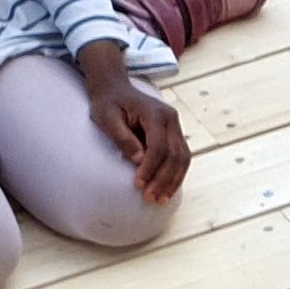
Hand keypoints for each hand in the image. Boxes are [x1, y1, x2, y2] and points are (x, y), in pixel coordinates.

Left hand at [78, 41, 189, 207]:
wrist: (115, 89)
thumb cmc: (108, 104)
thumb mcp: (107, 119)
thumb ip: (123, 138)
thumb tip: (139, 160)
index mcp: (155, 113)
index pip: (158, 146)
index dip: (150, 168)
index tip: (138, 184)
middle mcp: (171, 118)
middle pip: (175, 155)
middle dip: (163, 179)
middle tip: (150, 198)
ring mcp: (175, 126)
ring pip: (183, 158)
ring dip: (173, 181)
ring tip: (161, 199)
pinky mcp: (174, 133)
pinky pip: (181, 157)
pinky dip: (176, 175)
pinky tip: (167, 189)